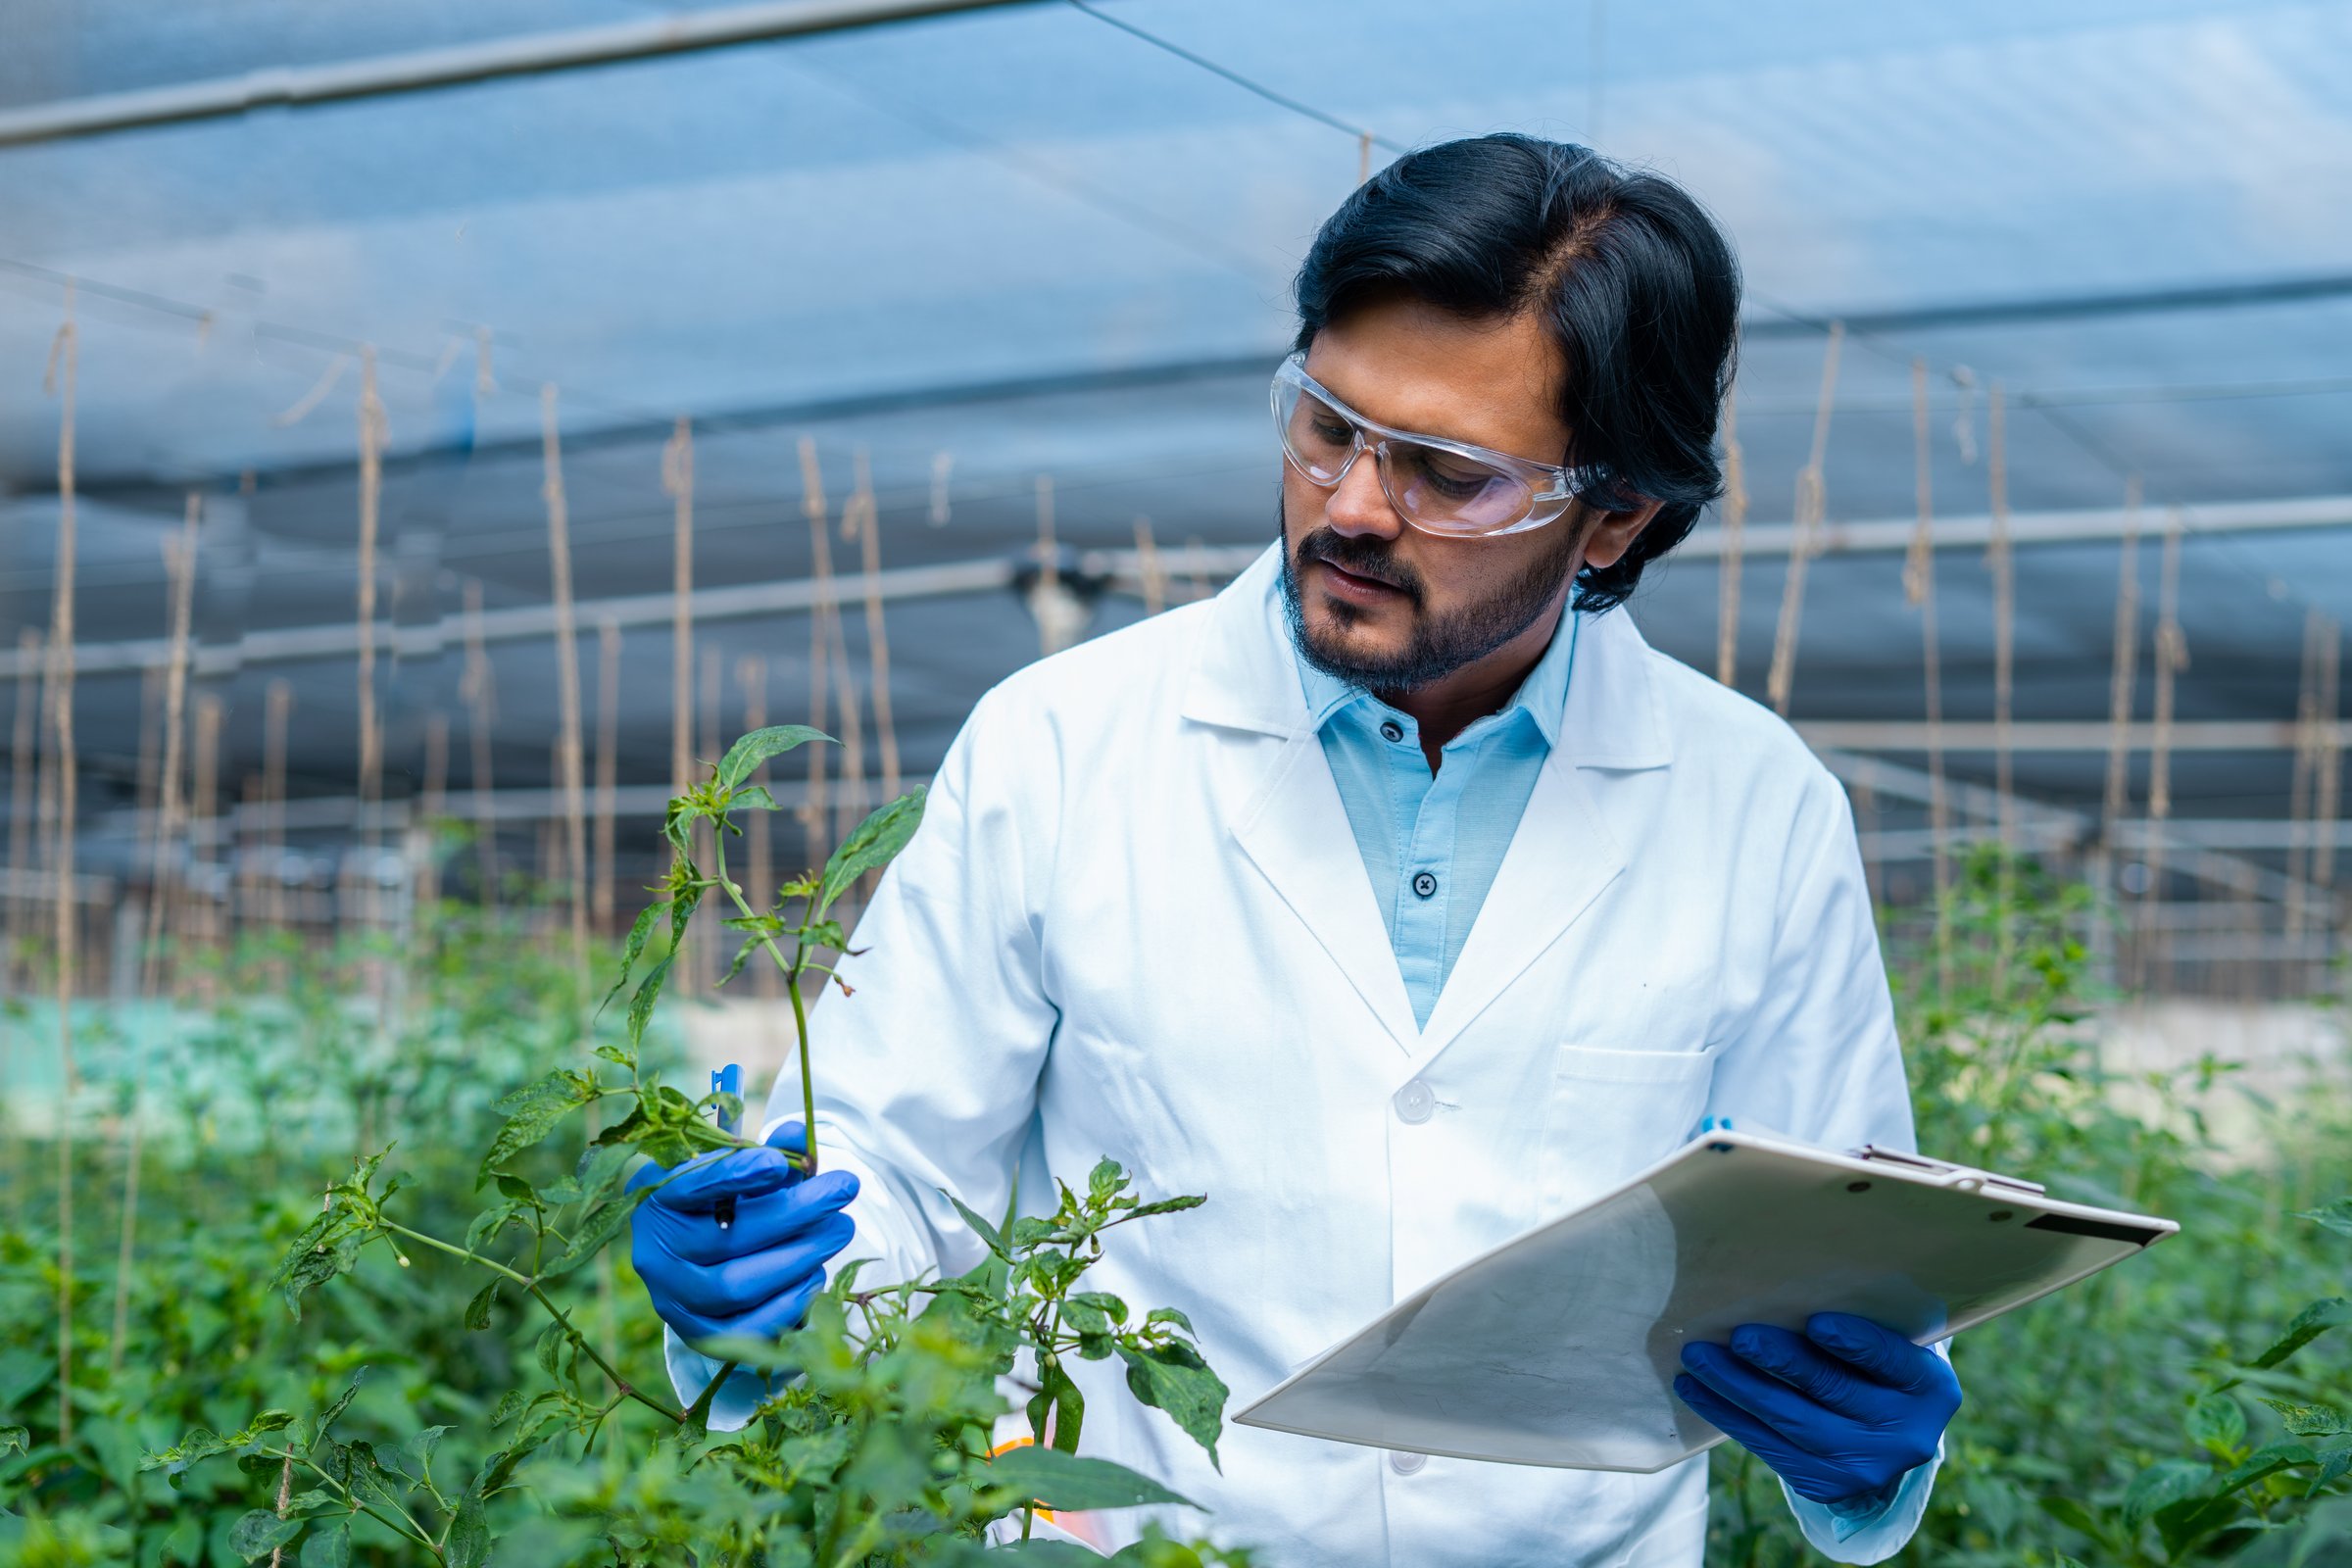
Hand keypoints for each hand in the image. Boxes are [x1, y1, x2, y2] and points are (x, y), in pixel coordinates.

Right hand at [628, 1121, 859, 1342]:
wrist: (700, 1261)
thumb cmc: (728, 1202)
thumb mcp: (747, 1172)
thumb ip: (773, 1152)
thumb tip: (799, 1136)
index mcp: (660, 1199)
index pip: (693, 1186)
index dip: (735, 1175)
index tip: (779, 1163)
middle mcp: (656, 1252)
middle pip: (726, 1239)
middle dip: (794, 1213)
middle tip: (844, 1189)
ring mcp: (672, 1298)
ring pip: (734, 1287)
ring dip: (797, 1259)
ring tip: (839, 1230)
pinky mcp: (696, 1335)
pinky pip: (742, 1331)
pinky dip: (785, 1306)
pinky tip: (816, 1277)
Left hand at [1672, 1312, 1959, 1506]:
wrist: (1884, 1441)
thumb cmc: (1875, 1367)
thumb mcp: (1888, 1345)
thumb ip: (1859, 1320)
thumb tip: (1780, 1280)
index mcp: (1930, 1388)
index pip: (1891, 1360)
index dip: (1855, 1343)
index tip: (1817, 1322)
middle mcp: (1907, 1435)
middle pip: (1832, 1391)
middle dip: (1781, 1362)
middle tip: (1739, 1335)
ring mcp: (1866, 1467)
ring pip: (1791, 1422)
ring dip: (1737, 1387)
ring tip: (1698, 1357)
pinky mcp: (1824, 1485)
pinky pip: (1768, 1446)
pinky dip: (1728, 1414)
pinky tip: (1695, 1389)